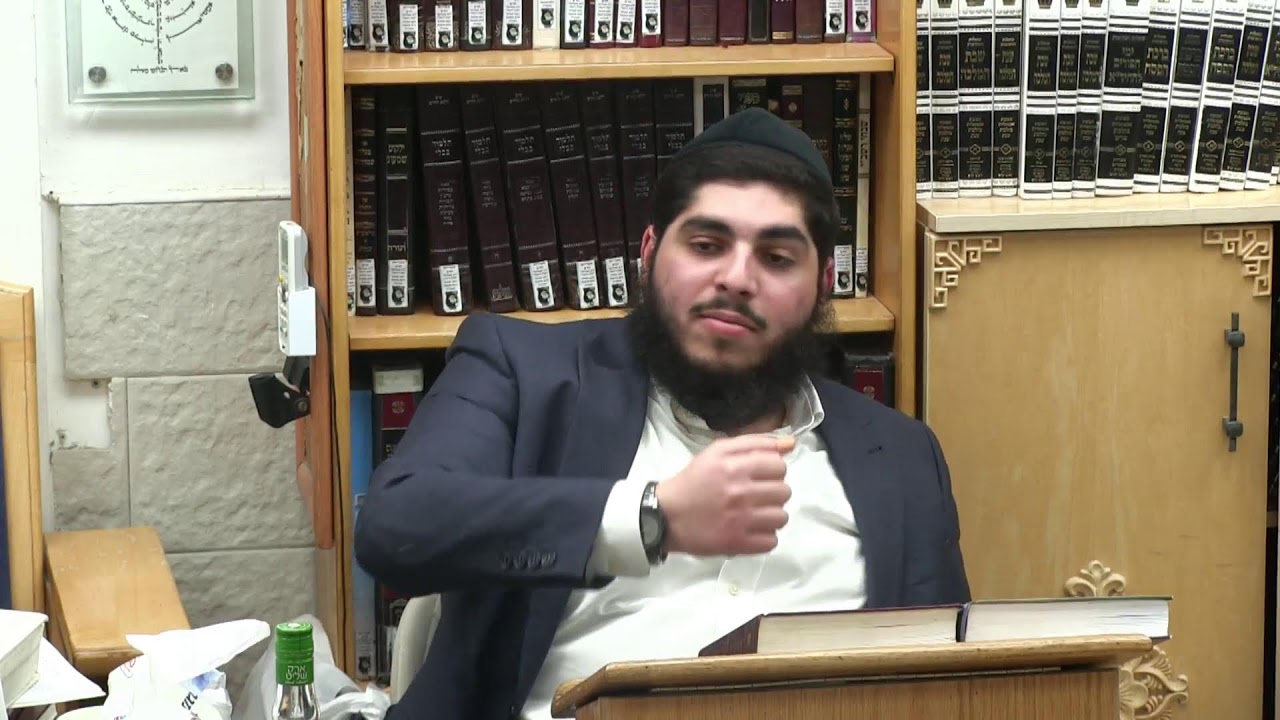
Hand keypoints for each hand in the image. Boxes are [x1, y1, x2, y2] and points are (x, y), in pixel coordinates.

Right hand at [656, 434, 794, 556]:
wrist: (666, 515)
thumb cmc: (694, 480)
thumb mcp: (718, 452)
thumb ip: (755, 443)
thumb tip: (791, 443)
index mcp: (735, 467)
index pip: (779, 466)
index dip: (772, 471)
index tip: (758, 476)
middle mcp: (740, 493)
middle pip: (784, 492)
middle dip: (772, 492)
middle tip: (754, 495)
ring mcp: (741, 521)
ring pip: (781, 517)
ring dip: (770, 516)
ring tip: (753, 514)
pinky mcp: (738, 544)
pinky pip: (771, 541)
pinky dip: (763, 537)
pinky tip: (749, 530)